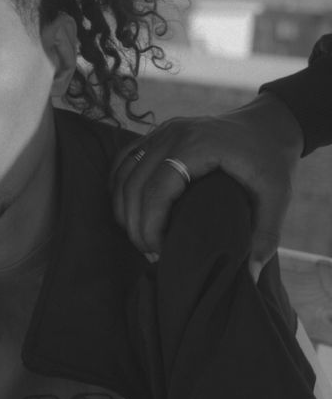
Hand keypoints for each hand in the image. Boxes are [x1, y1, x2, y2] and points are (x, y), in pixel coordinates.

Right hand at [110, 93, 302, 277]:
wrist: (269, 122)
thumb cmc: (271, 159)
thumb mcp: (278, 195)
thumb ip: (265, 235)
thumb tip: (249, 276)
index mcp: (197, 146)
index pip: (156, 190)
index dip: (150, 226)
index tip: (160, 252)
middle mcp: (173, 134)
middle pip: (133, 184)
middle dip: (134, 224)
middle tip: (149, 252)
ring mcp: (162, 130)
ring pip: (123, 172)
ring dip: (123, 208)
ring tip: (140, 236)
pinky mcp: (158, 133)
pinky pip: (125, 159)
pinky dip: (120, 186)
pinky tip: (127, 210)